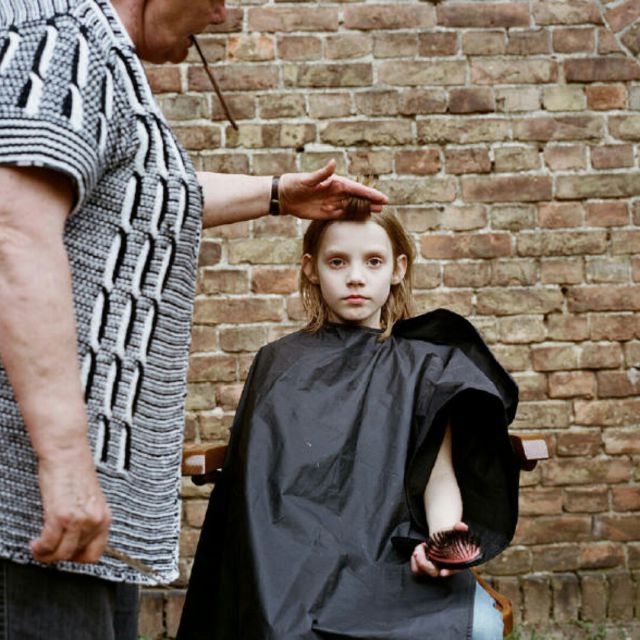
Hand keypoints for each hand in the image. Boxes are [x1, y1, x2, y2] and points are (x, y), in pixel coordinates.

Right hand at [31, 445, 110, 563]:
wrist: (68, 453)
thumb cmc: (75, 473)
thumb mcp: (89, 501)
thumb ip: (87, 521)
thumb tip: (76, 541)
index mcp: (105, 517)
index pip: (96, 553)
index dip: (78, 558)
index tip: (66, 553)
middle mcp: (95, 520)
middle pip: (76, 556)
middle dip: (59, 556)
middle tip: (48, 549)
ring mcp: (79, 519)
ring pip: (61, 554)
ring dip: (46, 555)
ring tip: (39, 547)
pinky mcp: (61, 516)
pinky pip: (49, 544)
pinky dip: (40, 548)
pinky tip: (35, 543)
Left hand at [278, 160, 387, 219]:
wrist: (285, 196)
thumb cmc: (295, 184)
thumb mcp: (308, 179)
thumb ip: (322, 174)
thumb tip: (333, 163)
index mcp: (336, 183)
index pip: (357, 189)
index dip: (370, 193)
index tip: (382, 198)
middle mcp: (337, 193)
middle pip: (358, 198)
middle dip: (371, 201)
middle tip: (384, 205)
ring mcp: (333, 203)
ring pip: (353, 207)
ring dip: (364, 209)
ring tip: (377, 212)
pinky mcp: (328, 213)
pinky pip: (343, 215)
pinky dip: (353, 217)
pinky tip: (361, 219)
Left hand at [410, 522, 468, 577]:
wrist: (441, 539)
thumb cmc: (448, 537)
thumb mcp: (452, 530)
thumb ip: (458, 528)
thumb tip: (463, 526)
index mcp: (453, 563)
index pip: (452, 570)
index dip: (448, 571)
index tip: (442, 572)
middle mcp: (443, 568)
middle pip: (433, 572)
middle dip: (424, 564)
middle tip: (418, 552)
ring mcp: (433, 569)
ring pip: (422, 572)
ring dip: (418, 560)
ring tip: (420, 547)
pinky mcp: (424, 569)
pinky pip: (416, 569)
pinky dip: (414, 560)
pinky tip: (419, 550)